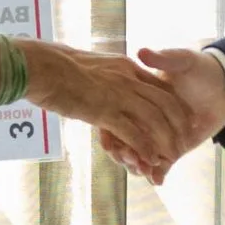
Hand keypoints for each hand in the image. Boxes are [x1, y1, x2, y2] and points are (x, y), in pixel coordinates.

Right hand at [17, 40, 194, 177]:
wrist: (39, 64)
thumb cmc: (54, 64)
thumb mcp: (89, 65)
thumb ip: (104, 74)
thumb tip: (105, 81)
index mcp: (125, 66)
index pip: (157, 85)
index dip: (172, 102)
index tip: (181, 117)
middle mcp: (127, 78)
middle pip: (164, 102)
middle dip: (177, 124)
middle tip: (184, 140)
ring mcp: (117, 94)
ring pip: (154, 119)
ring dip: (165, 140)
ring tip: (171, 156)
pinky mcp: (105, 110)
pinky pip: (133, 131)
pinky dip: (144, 147)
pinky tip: (151, 159)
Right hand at [94, 46, 224, 182]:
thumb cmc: (200, 69)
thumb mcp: (182, 60)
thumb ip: (163, 59)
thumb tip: (143, 52)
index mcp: (139, 99)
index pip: (117, 117)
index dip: (110, 131)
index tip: (109, 142)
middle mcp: (145, 120)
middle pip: (126, 142)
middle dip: (125, 153)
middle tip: (129, 159)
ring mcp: (159, 136)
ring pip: (142, 156)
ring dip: (139, 166)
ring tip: (143, 169)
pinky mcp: (175, 147)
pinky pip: (162, 164)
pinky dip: (158, 173)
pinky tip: (157, 179)